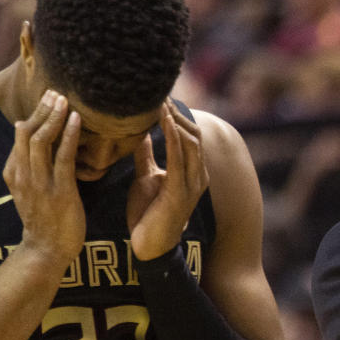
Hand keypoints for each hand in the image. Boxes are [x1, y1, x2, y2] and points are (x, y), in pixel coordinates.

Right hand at [2, 89, 85, 266]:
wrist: (47, 250)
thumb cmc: (46, 218)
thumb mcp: (32, 188)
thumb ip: (34, 167)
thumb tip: (44, 144)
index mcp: (14, 172)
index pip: (21, 135)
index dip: (34, 114)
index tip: (47, 98)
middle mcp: (23, 174)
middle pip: (28, 132)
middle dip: (42, 110)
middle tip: (55, 91)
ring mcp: (40, 182)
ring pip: (41, 140)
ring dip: (54, 117)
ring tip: (65, 99)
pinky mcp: (60, 190)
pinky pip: (63, 157)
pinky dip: (70, 135)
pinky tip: (77, 120)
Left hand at [127, 101, 209, 259]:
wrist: (149, 247)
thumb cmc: (148, 214)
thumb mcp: (146, 177)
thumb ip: (146, 156)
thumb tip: (141, 132)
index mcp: (192, 171)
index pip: (190, 135)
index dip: (177, 115)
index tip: (160, 97)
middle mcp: (198, 175)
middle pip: (195, 134)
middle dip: (178, 112)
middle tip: (160, 92)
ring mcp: (193, 183)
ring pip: (191, 142)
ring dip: (175, 120)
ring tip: (160, 101)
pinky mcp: (181, 191)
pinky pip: (180, 158)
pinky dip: (173, 136)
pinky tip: (162, 120)